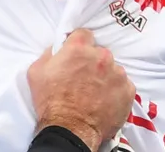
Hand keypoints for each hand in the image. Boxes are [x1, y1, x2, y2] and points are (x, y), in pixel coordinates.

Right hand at [27, 30, 134, 151]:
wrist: (69, 130)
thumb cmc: (51, 102)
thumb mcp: (37, 72)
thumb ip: (49, 54)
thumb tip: (57, 48)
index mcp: (79, 48)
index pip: (84, 34)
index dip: (79, 44)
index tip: (77, 56)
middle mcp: (101, 57)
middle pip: (100, 53)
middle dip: (93, 63)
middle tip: (84, 79)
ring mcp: (117, 73)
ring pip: (113, 69)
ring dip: (106, 77)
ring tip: (95, 94)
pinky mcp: (128, 90)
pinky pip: (123, 85)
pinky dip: (116, 91)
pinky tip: (105, 101)